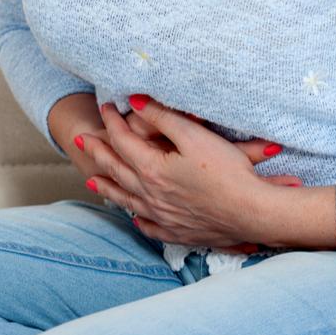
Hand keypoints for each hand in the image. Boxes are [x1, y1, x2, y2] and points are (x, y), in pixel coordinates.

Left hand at [74, 94, 298, 253]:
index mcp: (152, 169)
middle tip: (83, 141)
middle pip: (116, 170)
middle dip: (98, 153)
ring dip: (107, 188)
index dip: (112, 121)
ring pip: (126, 200)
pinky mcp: (178, 232)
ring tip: (91, 182)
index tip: (107, 107)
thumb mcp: (195, 135)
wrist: (252, 213)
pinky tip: (135, 217)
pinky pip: (149, 226)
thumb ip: (164, 117)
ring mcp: (162, 216)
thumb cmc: (228, 172)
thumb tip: (137, 102)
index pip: (123, 140)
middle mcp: (150, 195)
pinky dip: (138, 219)